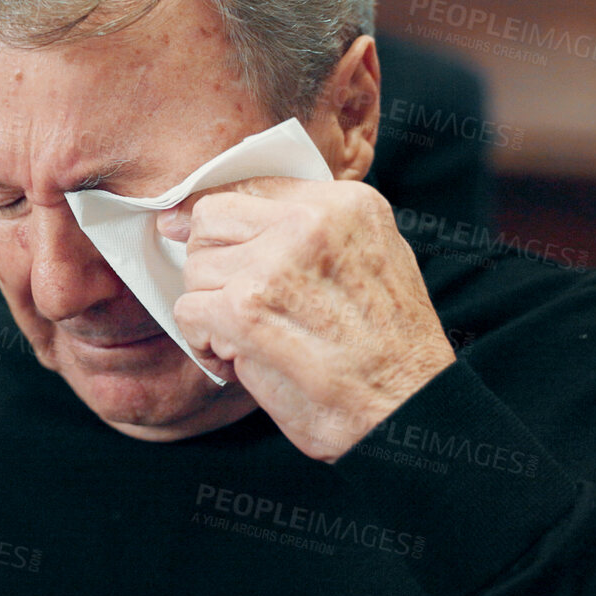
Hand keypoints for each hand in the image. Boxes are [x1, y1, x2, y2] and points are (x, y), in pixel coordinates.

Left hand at [160, 177, 453, 462]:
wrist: (408, 409)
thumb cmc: (388, 346)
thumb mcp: (374, 258)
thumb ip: (311, 228)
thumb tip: (206, 214)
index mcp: (346, 203)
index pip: (249, 186)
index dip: (221, 223)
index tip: (203, 241)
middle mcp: (310, 223)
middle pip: (210, 221)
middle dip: (214, 265)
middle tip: (240, 303)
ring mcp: (275, 265)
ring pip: (194, 268)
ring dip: (210, 307)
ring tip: (248, 335)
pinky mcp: (246, 311)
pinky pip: (187, 310)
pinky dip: (202, 341)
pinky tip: (235, 357)